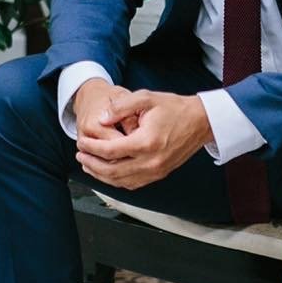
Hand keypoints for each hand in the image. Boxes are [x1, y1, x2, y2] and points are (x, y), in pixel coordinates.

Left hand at [75, 89, 213, 189]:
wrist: (201, 121)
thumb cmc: (175, 108)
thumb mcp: (146, 98)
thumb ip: (121, 107)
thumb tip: (101, 119)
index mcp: (146, 142)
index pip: (110, 151)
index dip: (91, 148)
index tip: (81, 142)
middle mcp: (151, 161)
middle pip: (112, 171)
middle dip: (92, 164)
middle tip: (80, 156)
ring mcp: (156, 171)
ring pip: (121, 181)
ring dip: (101, 175)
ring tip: (88, 166)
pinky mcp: (160, 174)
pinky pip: (133, 184)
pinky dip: (117, 181)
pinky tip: (108, 173)